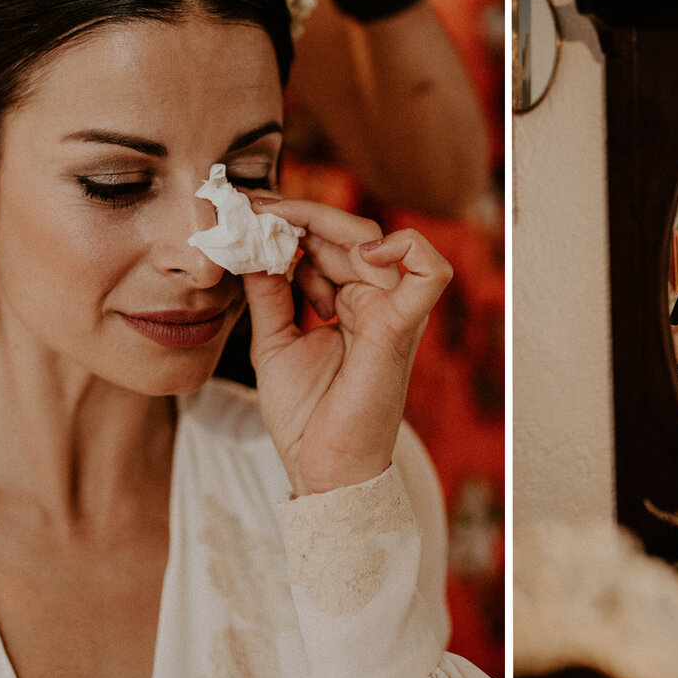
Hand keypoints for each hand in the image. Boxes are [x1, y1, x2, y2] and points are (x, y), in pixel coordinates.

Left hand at [242, 198, 450, 495]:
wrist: (321, 467)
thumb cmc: (306, 415)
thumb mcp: (273, 341)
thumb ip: (269, 293)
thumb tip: (252, 247)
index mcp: (349, 302)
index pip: (327, 242)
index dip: (291, 222)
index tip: (248, 211)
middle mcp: (376, 301)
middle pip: (348, 233)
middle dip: (299, 215)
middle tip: (252, 209)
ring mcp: (392, 311)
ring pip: (374, 239)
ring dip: (320, 225)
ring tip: (273, 230)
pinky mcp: (402, 327)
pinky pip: (429, 274)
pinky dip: (406, 248)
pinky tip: (358, 253)